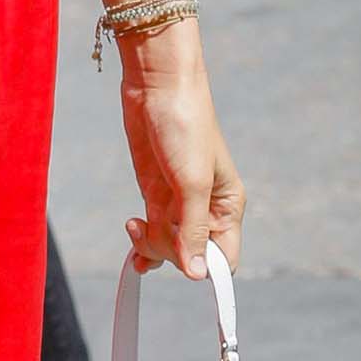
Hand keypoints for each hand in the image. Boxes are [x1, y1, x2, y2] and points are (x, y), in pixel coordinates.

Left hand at [118, 40, 245, 281]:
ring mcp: (178, 202)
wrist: (157, 86)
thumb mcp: (191, 182)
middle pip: (191, 255)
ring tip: (134, 228)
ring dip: (150, 246)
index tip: (185, 268)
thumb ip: (193, 230)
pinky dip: (142, 240)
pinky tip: (133, 237)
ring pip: (168, 246)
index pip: (223, 258)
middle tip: (152, 225)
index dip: (206, 269)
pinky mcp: (155, 193)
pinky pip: (152, 231)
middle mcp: (206, 209)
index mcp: (228, 206)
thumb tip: (196, 274)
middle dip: (170, 250)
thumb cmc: (185, 125)